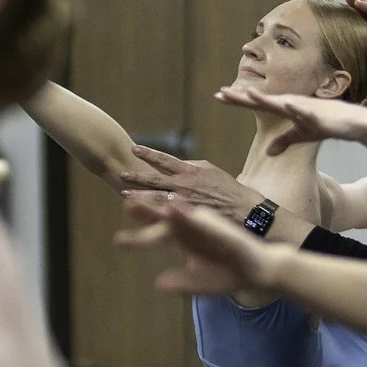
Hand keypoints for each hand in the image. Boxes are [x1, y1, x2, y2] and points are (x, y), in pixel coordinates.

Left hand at [113, 146, 260, 215]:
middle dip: (137, 176)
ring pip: (157, 198)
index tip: (134, 148)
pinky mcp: (187, 218)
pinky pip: (165, 216)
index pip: (165, 159)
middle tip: (121, 173)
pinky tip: (139, 215)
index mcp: (191, 171)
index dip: (149, 153)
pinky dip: (151, 215)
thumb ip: (191, 167)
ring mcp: (185, 202)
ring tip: (123, 194)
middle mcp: (185, 185)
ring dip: (139, 196)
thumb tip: (175, 164)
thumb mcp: (210, 171)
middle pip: (155, 179)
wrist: (244, 211)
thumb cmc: (227, 189)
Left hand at [118, 197, 283, 302]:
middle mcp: (195, 228)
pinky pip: (203, 219)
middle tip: (125, 204)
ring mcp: (208, 226)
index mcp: (187, 238)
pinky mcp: (222, 228)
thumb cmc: (230, 274)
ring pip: (182, 213)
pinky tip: (175, 208)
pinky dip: (190, 215)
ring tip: (147, 201)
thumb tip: (158, 284)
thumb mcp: (199, 281)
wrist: (259, 272)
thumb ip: (179, 282)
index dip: (141, 234)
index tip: (118, 241)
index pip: (159, 231)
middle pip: (166, 216)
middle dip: (147, 211)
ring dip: (164, 207)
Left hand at [220, 87, 366, 153]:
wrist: (352, 123)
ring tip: (247, 94)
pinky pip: (305, 111)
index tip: (219, 96)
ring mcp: (303, 106)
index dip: (238, 100)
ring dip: (264, 98)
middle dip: (241, 97)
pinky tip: (287, 104)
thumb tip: (268, 152)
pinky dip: (295, 108)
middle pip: (261, 99)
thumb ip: (283, 141)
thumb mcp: (301, 135)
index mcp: (284, 107)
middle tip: (220, 92)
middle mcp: (290, 103)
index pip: (256, 103)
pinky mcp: (317, 114)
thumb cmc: (325, 124)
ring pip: (280, 102)